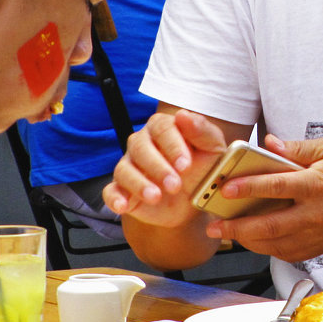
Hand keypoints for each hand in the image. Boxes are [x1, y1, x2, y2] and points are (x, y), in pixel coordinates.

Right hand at [103, 109, 226, 226]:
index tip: (186, 165)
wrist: (196, 198)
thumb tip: (182, 115)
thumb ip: (201, 130)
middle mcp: (141, 143)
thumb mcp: (212, 147)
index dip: (173, 147)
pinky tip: (124, 206)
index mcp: (162, 127)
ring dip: (139, 184)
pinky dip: (114, 198)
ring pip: (124, 170)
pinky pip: (110, 191)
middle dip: (158, 168)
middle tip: (175, 185)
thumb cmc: (205, 165)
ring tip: (156, 196)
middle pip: (140, 148)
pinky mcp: (122, 189)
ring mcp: (130, 166)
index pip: (162, 129)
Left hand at [204, 135, 322, 262]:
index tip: (225, 188)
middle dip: (237, 227)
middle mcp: (318, 212)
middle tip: (216, 225)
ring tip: (233, 234)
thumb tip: (270, 143)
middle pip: (269, 225)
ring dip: (250, 241)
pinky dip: (271, 249)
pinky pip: (291, 252)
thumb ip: (298, 149)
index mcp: (319, 183)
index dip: (247, 187)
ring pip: (277, 244)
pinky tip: (261, 240)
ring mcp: (321, 232)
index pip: (275, 186)